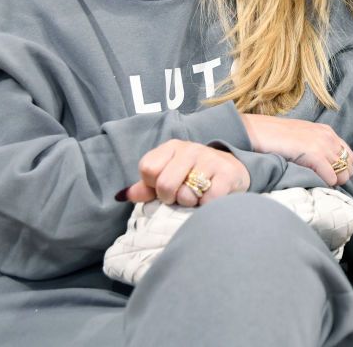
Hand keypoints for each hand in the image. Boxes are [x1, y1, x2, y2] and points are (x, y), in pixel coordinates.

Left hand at [123, 139, 249, 206]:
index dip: (152, 186)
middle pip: (164, 184)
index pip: (147, 169)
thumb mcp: (168, 175)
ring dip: (190, 203)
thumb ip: (145, 187)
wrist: (231, 169)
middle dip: (170, 198)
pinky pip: (208, 199)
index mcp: (171, 147)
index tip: (163, 187)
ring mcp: (209, 159)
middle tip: (180, 196)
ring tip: (197, 196)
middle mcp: (189, 149)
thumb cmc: (193, 176)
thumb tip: (120, 196)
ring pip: (186, 194)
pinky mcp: (227, 173)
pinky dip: (206, 206)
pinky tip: (211, 198)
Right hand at [241, 114, 352, 186]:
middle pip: (348, 166)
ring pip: (343, 173)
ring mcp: (322, 145)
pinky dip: (325, 183)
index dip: (341, 167)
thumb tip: (324, 164)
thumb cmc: (275, 136)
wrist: (259, 131)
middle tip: (325, 183)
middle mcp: (328, 137)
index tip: (330, 175)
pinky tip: (314, 182)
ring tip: (320, 184)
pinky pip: (331, 177)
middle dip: (340, 177)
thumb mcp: (302, 136)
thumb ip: (315, 145)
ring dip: (334, 182)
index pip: (348, 155)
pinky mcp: (315, 155)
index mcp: (327, 132)